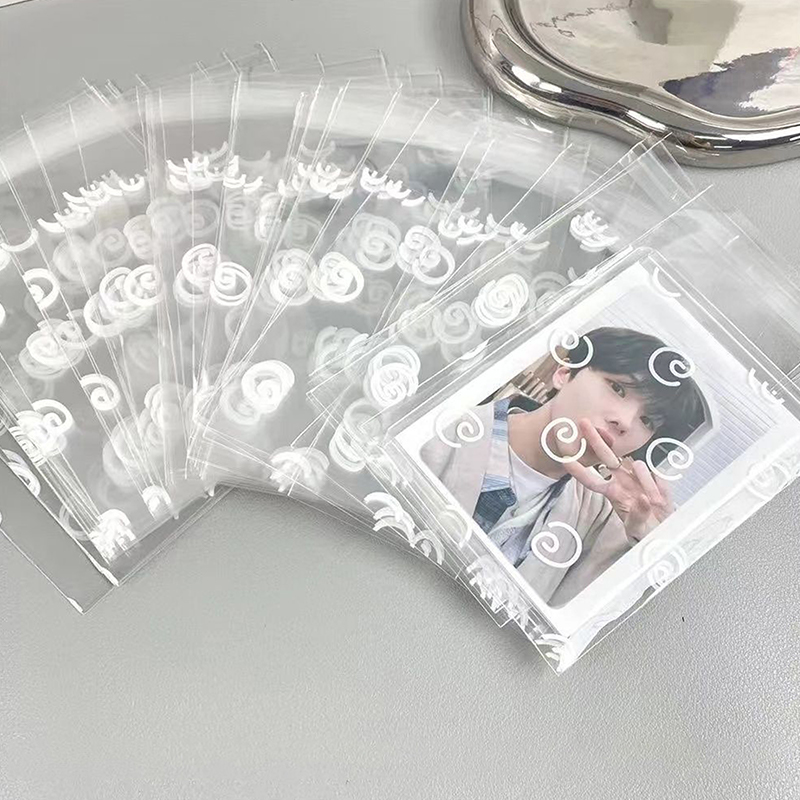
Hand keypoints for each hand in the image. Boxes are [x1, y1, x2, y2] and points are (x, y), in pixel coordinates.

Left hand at [558, 418, 673, 542]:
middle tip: (583, 422)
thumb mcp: (637, 528)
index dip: (578, 470)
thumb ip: (638, 514)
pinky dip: (660, 486)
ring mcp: (638, 476)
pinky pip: (656, 474)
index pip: (591, 479)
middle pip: (605, 456)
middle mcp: (621, 479)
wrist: (666, 527)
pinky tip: (661, 497)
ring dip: (646, 483)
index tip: (565, 458)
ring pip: (638, 465)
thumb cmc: (644, 527)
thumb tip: (642, 499)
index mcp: (612, 492)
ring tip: (654, 501)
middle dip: (595, 439)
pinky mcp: (655, 475)